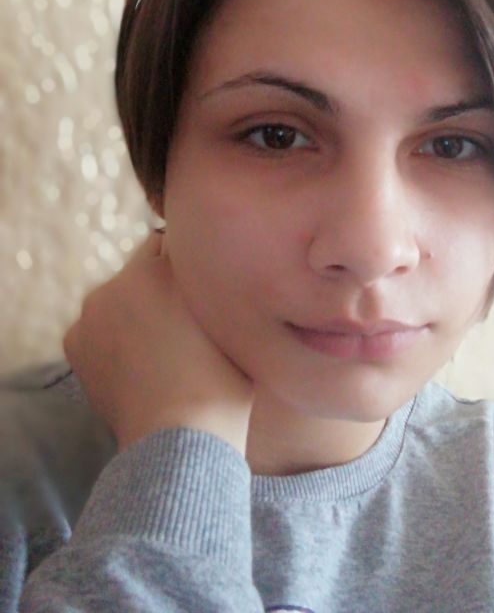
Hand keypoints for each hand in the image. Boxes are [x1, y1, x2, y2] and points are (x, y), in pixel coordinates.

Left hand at [63, 232, 253, 455]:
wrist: (179, 438)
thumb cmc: (220, 375)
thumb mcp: (229, 312)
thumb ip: (212, 274)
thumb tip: (208, 255)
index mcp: (152, 267)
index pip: (174, 245)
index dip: (194, 266)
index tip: (208, 289)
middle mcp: (112, 282)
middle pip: (144, 270)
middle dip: (162, 287)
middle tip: (188, 324)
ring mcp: (88, 315)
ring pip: (121, 299)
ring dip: (138, 312)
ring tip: (166, 350)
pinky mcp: (74, 345)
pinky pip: (101, 326)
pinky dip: (114, 339)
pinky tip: (140, 364)